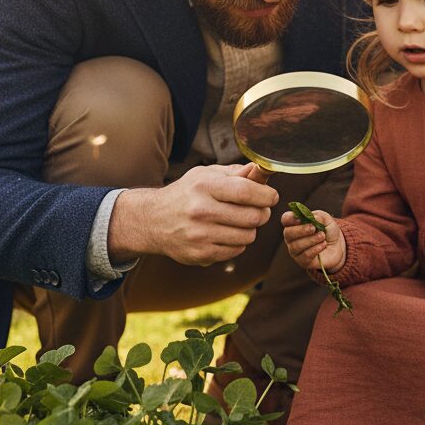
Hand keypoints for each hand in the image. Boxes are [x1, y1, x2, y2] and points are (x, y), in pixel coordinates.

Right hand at [108, 162, 277, 265]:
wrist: (153, 220)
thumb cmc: (186, 193)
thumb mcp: (206, 175)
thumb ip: (237, 173)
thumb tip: (264, 171)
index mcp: (204, 186)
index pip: (246, 192)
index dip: (266, 195)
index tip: (272, 196)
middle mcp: (201, 210)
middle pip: (253, 216)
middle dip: (263, 213)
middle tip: (259, 209)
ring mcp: (200, 235)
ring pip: (248, 236)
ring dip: (250, 229)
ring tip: (239, 221)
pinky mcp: (200, 254)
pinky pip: (236, 250)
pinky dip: (238, 242)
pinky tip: (227, 233)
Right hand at [281, 208, 345, 274]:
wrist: (337, 247)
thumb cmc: (328, 231)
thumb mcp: (327, 220)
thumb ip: (320, 216)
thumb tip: (313, 217)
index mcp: (295, 224)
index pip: (286, 219)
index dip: (290, 218)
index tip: (300, 219)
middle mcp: (292, 237)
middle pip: (288, 233)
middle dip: (300, 230)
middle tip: (313, 228)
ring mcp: (296, 250)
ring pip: (296, 245)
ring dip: (311, 240)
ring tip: (322, 236)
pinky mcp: (303, 261)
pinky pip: (305, 255)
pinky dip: (315, 249)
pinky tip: (323, 245)